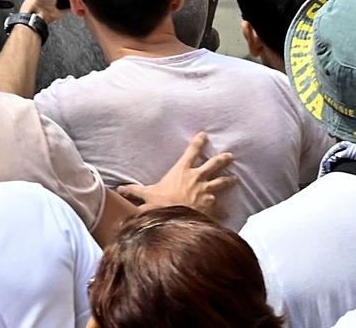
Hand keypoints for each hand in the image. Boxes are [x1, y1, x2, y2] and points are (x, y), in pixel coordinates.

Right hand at [117, 132, 236, 219]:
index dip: (199, 142)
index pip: (192, 151)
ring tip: (235, 178)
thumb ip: (134, 190)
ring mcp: (206, 192)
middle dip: (222, 159)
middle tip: (230, 155)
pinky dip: (224, 211)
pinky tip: (229, 213)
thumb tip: (119, 188)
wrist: (176, 220)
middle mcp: (197, 178)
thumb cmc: (162, 204)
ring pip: (222, 183)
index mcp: (182, 170)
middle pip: (214, 164)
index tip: (204, 135)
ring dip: (229, 180)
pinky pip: (220, 208)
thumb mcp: (146, 195)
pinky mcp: (211, 206)